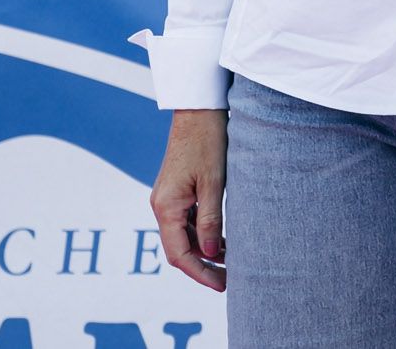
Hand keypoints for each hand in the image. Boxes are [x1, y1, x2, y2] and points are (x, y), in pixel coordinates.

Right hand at [151, 109, 227, 291]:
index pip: (179, 254)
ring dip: (205, 250)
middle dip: (203, 266)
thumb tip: (211, 253)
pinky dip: (204, 233)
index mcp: (166, 207)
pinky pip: (188, 221)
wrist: (199, 110)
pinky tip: (224, 239)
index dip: (199, 273)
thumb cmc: (208, 142)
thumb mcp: (214, 182)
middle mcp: (162, 206)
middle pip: (180, 248)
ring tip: (232, 262)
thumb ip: (211, 219)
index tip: (221, 285)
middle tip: (230, 279)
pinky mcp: (178, 191)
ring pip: (184, 236)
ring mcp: (169, 199)